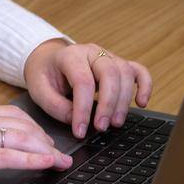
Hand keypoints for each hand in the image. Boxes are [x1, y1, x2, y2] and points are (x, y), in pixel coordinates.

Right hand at [0, 106, 73, 183]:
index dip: (30, 126)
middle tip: (58, 153)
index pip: (6, 114)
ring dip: (46, 150)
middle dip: (44, 138)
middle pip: (20, 124)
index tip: (42, 138)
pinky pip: (9, 156)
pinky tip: (48, 164)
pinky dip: (33, 159)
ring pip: (20, 137)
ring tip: (62, 162)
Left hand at [24, 38, 152, 139]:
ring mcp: (108, 56)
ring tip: (115, 123)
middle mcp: (92, 52)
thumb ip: (55, 106)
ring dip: (123, 101)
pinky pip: (139, 71)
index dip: (83, 109)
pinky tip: (141, 103)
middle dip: (108, 104)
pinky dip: (145, 86)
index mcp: (70, 56)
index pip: (83, 81)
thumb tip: (76, 120)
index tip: (80, 130)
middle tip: (101, 128)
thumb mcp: (38, 90)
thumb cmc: (44, 74)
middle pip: (110, 73)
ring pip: (126, 73)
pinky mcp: (118, 64)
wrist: (47, 59)